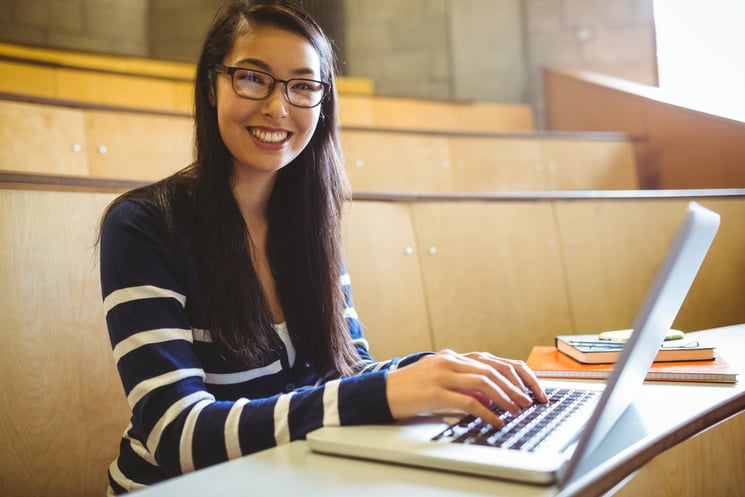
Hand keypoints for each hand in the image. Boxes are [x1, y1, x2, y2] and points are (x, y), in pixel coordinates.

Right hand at [385, 349, 547, 426]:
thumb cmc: (411, 388)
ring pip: (484, 381)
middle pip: (493, 369)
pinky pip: (468, 401)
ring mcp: (443, 375)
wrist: (382, 391)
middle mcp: (451, 361)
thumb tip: (492, 395)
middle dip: (517, 386)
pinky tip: (496, 420)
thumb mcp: (441, 379)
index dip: (517, 374)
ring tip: (517, 410)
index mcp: (454, 357)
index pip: (494, 361)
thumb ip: (464, 382)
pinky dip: (487, 411)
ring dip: (505, 397)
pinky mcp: (436, 392)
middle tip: (530, 401)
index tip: (531, 389)